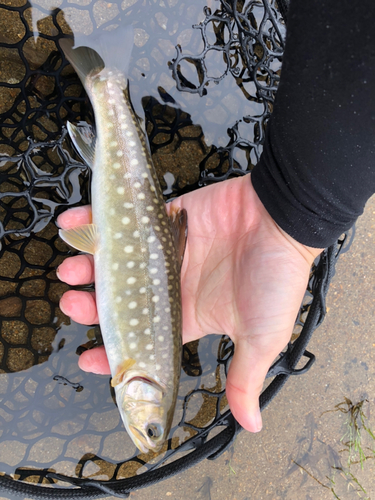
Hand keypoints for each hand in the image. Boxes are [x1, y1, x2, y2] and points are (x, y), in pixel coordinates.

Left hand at [57, 175, 322, 431]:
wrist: (284, 219)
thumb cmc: (275, 278)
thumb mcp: (262, 336)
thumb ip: (245, 378)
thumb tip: (251, 427)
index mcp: (189, 315)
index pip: (142, 341)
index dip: (114, 352)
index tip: (88, 359)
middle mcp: (171, 285)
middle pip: (121, 299)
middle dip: (92, 305)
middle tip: (72, 303)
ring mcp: (164, 250)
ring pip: (116, 261)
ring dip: (88, 264)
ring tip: (69, 268)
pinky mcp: (164, 218)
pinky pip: (125, 218)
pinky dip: (95, 216)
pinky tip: (72, 221)